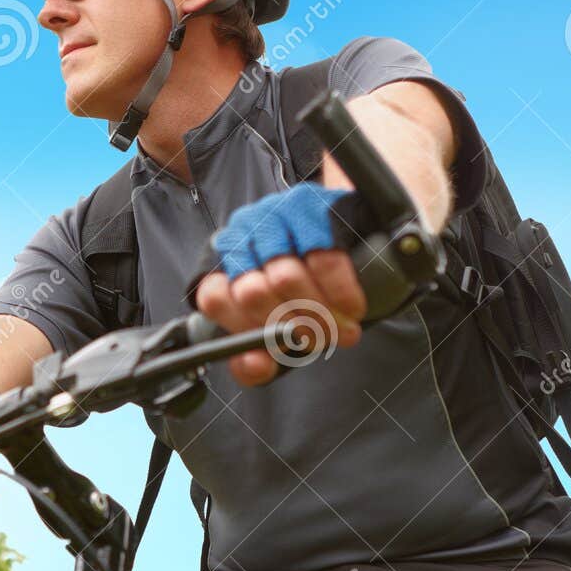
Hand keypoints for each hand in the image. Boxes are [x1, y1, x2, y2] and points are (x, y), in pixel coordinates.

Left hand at [195, 184, 366, 385]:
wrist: (350, 231)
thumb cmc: (309, 285)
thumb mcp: (279, 323)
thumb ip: (256, 357)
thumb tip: (254, 365)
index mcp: (225, 261)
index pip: (216, 299)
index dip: (248, 330)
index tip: (279, 349)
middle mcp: (242, 232)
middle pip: (254, 294)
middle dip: (293, 329)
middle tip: (322, 343)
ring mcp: (272, 214)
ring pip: (286, 278)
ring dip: (319, 315)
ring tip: (341, 331)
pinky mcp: (309, 205)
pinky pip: (324, 259)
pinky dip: (341, 294)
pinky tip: (354, 309)